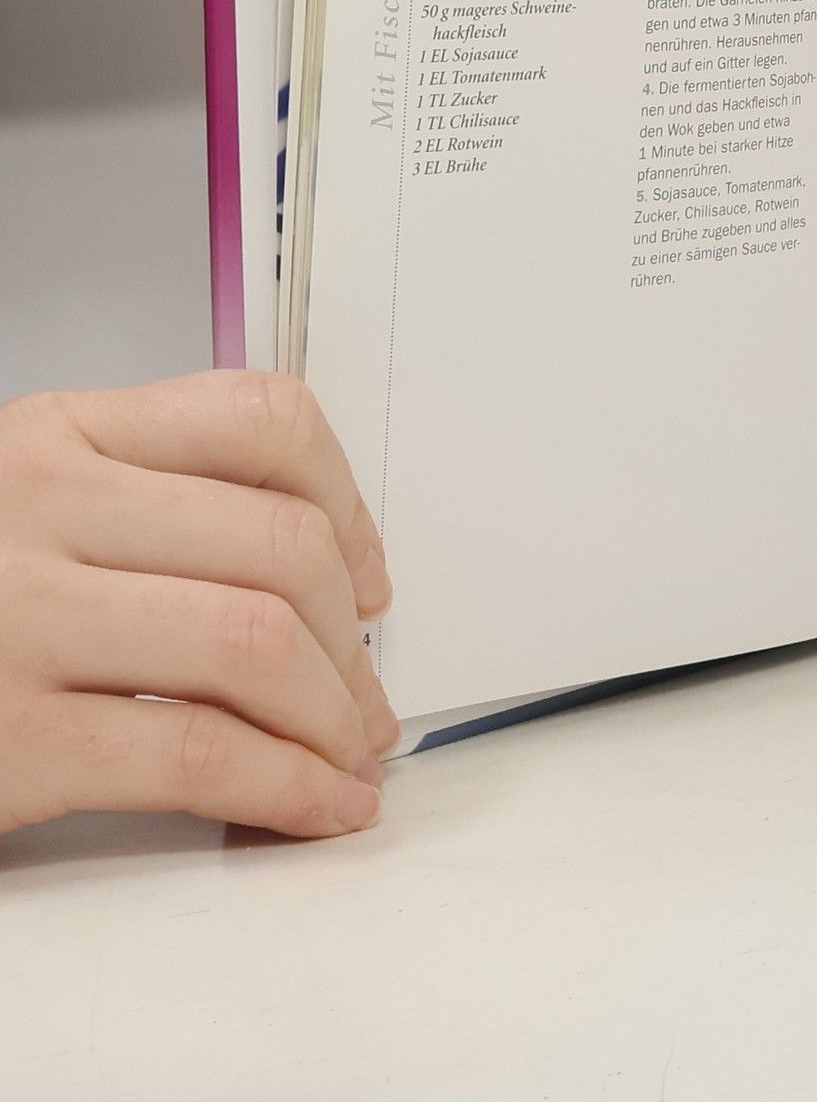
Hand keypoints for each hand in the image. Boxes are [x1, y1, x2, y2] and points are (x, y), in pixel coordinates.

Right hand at [0, 371, 396, 839]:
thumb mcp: (22, 505)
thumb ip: (147, 502)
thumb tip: (327, 568)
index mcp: (56, 434)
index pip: (259, 419)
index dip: (349, 504)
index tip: (371, 578)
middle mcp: (36, 506)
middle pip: (281, 546)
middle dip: (354, 639)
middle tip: (366, 696)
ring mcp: (16, 619)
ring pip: (257, 644)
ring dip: (335, 716)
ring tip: (349, 756)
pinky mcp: (7, 740)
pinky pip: (198, 754)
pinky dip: (288, 787)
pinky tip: (318, 806)